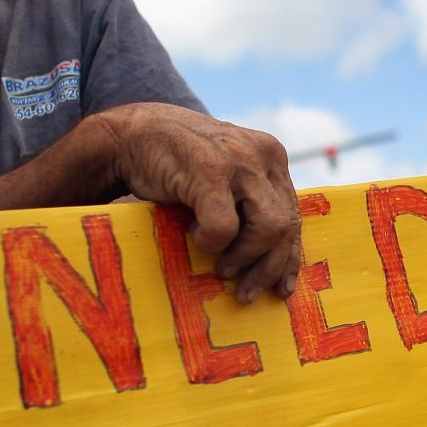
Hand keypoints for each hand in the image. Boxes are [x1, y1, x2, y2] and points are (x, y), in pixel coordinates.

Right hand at [97, 104, 301, 304]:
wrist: (132, 134)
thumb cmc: (177, 165)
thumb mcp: (226, 180)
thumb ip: (250, 204)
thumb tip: (272, 263)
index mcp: (272, 158)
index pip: (294, 216)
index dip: (290, 257)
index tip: (282, 288)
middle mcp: (264, 155)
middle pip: (287, 226)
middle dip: (269, 267)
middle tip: (246, 292)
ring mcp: (240, 161)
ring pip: (268, 228)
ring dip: (244, 256)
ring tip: (221, 266)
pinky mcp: (211, 170)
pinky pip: (225, 228)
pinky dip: (210, 242)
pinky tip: (193, 233)